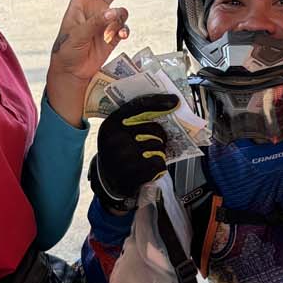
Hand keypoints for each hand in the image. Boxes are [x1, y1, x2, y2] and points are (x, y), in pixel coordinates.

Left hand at [48, 0, 146, 86]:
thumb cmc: (66, 50)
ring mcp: (107, 20)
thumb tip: (114, 12)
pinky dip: (124, 31)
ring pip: (122, 12)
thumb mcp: (75, 34)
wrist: (74, 71)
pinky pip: (125, 27)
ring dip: (118, 20)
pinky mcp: (115, 34)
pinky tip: (120, 37)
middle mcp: (96, 7)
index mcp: (80, 2)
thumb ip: (95, 22)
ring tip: (111, 31)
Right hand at [90, 93, 178, 211]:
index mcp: (111, 125)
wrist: (107, 180)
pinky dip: (159, 165)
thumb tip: (167, 104)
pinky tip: (148, 167)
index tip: (174, 101)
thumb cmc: (117, 150)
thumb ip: (133, 118)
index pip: (138, 107)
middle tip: (153, 141)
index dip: (158, 103)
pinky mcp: (135, 174)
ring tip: (146, 155)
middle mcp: (115, 140)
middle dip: (160, 135)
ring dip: (159, 151)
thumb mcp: (117, 130)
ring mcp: (125, 158)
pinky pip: (159, 162)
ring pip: (159, 146)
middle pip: (154, 128)